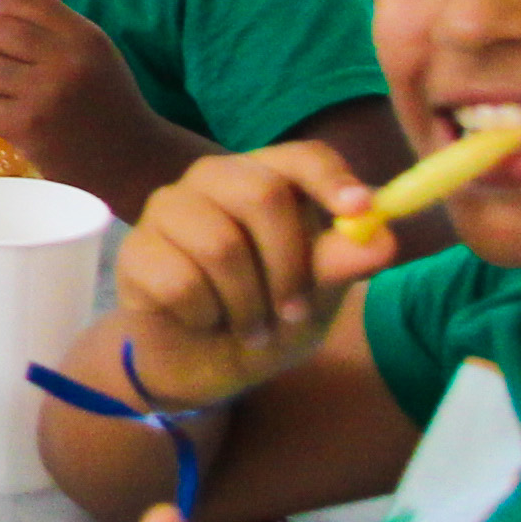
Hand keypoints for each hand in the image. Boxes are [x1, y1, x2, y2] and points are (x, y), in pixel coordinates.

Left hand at [0, 0, 166, 209]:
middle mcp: (64, 59)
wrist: (132, 161)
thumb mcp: (96, 53)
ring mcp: (42, 93)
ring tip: (4, 90)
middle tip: (6, 65)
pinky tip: (3, 114)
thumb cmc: (110, 103)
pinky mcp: (24, 126)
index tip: (5, 29)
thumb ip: (55, 31)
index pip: (23, 2)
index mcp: (84, 36)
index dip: (3, 12)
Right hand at [109, 140, 388, 407]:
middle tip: (294, 312)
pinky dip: (205, 317)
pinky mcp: (135, 251)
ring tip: (249, 326)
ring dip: (247, 304)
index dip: (332, 180)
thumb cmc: (266, 319)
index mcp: (266, 178)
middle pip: (262, 193)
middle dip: (288, 266)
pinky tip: (203, 321)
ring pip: (221, 244)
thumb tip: (385, 240)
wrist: (201, 366)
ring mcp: (168, 209)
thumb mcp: (316, 300)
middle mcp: (214, 180)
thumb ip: (341, 266)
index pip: (303, 156)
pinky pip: (181, 281)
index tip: (361, 210)